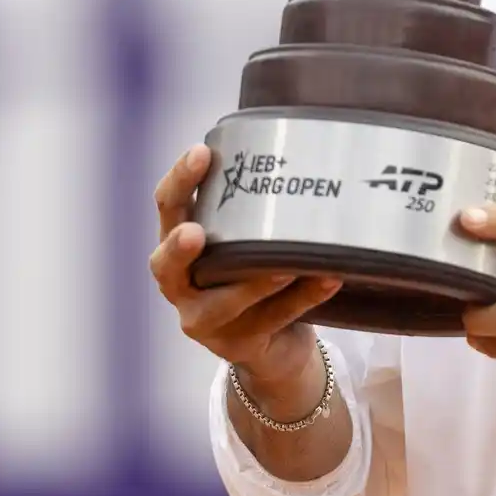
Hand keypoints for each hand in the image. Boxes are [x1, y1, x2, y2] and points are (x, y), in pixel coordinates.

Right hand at [149, 144, 341, 388]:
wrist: (270, 346)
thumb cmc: (255, 274)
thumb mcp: (247, 241)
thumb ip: (259, 211)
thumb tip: (307, 150)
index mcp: (179, 246)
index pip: (168, 209)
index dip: (181, 181)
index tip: (202, 151)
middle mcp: (181, 285)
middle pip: (166, 264)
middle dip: (180, 247)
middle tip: (195, 232)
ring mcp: (205, 321)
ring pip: (224, 301)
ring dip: (256, 280)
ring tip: (285, 263)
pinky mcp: (238, 345)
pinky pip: (273, 319)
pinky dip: (304, 298)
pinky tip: (329, 278)